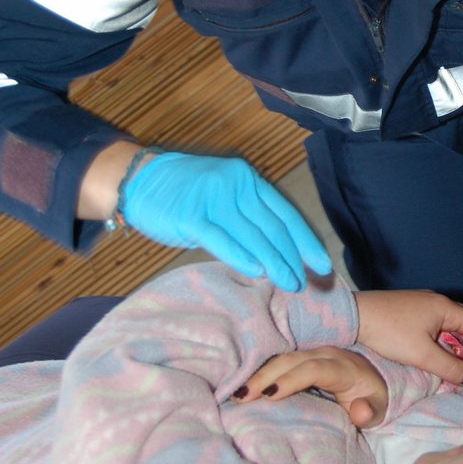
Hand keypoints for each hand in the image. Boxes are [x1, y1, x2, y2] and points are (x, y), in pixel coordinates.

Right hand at [121, 152, 331, 289]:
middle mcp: (236, 185)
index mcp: (248, 180)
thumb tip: (275, 253)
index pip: (285, 214)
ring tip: (289, 284)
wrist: (140, 179)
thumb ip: (248, 217)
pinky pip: (221, 239)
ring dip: (274, 263)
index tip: (321, 264)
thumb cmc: (185, 193)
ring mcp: (214, 198)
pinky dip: (241, 256)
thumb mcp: (224, 196)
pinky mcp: (191, 215)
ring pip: (253, 235)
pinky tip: (256, 272)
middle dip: (293, 258)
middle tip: (306, 283)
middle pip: (273, 227)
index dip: (305, 241)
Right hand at [234, 347, 388, 427]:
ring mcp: (312, 353)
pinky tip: (243, 384)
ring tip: (236, 392)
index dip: (291, 379)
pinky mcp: (302, 357)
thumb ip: (370, 411)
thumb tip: (359, 411)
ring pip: (282, 358)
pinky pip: (280, 360)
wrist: (373, 380)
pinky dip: (261, 370)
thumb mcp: (379, 408)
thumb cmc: (372, 398)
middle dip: (266, 376)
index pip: (314, 369)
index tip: (270, 396)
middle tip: (242, 396)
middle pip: (291, 360)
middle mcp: (324, 354)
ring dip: (259, 373)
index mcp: (342, 367)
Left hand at [354, 290, 462, 382]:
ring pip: (451, 325)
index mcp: (445, 307)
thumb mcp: (422, 355)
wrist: (354, 316)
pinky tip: (435, 355)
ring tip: (453, 367)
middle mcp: (437, 301)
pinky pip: (437, 324)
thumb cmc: (388, 332)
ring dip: (457, 346)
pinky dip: (443, 341)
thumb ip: (450, 367)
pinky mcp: (411, 309)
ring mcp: (423, 303)